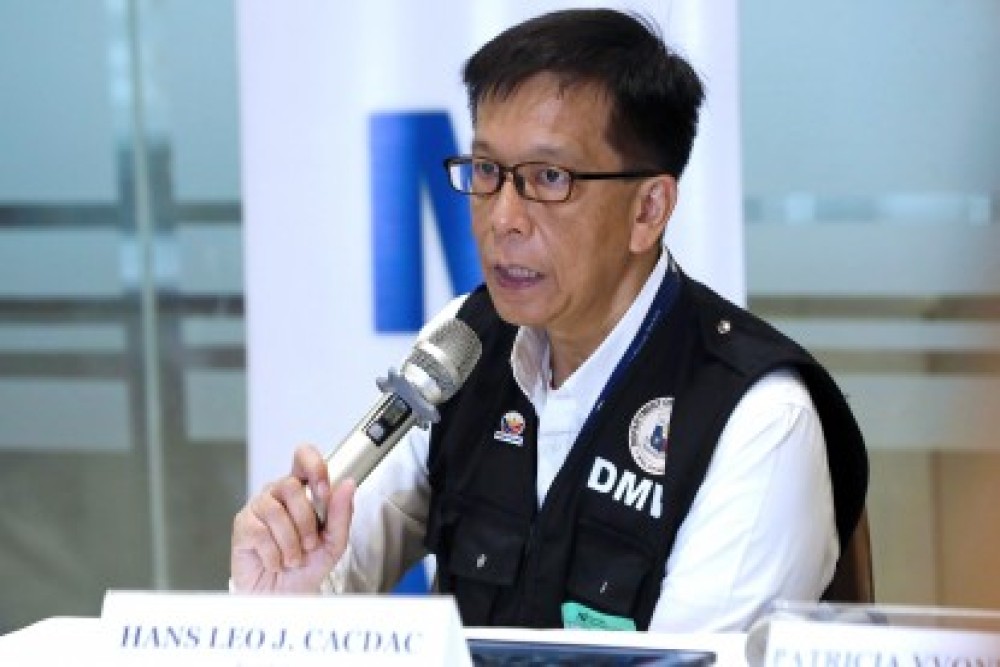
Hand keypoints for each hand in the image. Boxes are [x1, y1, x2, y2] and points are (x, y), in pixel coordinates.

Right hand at [231, 444, 355, 592]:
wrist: (285, 596)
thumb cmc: (308, 565)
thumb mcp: (334, 542)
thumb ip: (342, 514)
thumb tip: (348, 484)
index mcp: (302, 490)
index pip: (303, 457)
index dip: (313, 467)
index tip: (323, 491)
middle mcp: (278, 493)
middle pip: (291, 487)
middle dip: (305, 522)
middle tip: (309, 544)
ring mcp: (258, 508)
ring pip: (275, 512)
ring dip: (290, 543)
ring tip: (293, 559)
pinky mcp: (242, 526)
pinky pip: (259, 533)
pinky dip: (273, 555)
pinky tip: (275, 562)